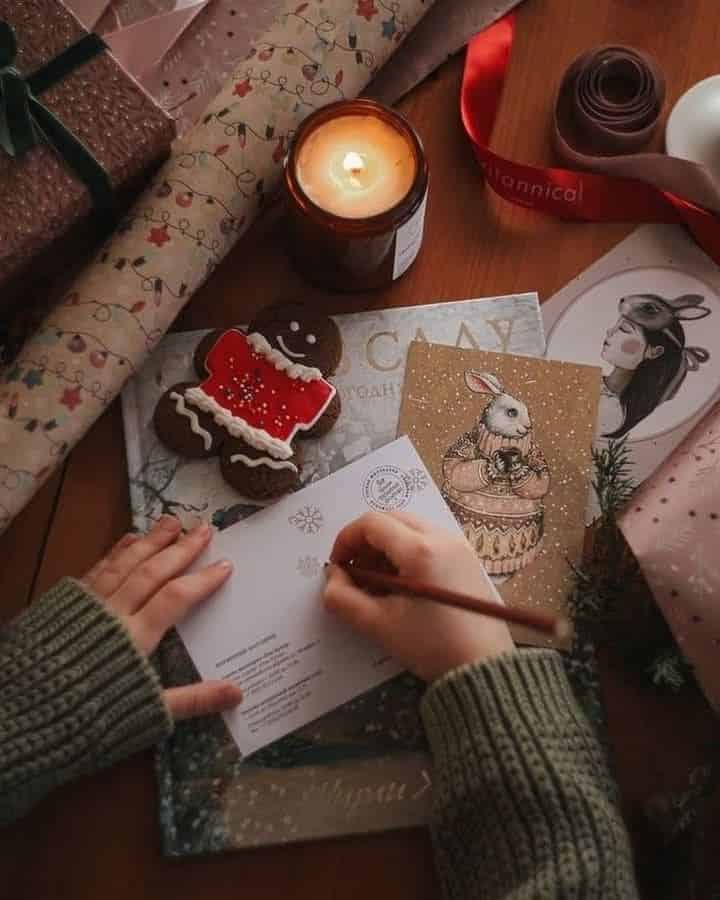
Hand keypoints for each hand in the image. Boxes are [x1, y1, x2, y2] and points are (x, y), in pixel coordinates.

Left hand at [82, 516, 242, 719]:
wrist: (18, 719)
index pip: (177, 598)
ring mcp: (86, 605)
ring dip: (150, 541)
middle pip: (152, 572)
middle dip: (180, 549)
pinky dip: (115, 552)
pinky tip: (127, 540)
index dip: (202, 580)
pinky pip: (97, 570)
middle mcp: (112, 613)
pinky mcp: (64, 605)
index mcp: (135, 638)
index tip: (225, 564)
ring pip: (124, 564)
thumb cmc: (86, 721)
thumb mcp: (145, 715)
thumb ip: (192, 700)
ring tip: (171, 522)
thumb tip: (237, 693)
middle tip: (204, 528)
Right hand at [323, 512, 514, 682]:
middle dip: (365, 543)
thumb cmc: (432, 646)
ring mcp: (459, 546)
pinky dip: (407, 554)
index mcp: (420, 550)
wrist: (484, 668)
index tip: (338, 567)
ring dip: (385, 548)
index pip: (371, 523)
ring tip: (378, 584)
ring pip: (410, 529)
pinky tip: (402, 587)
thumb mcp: (379, 625)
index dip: (346, 540)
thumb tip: (332, 578)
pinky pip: (429, 541)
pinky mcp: (467, 559)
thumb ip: (344, 599)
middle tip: (356, 575)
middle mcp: (442, 537)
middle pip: (391, 519)